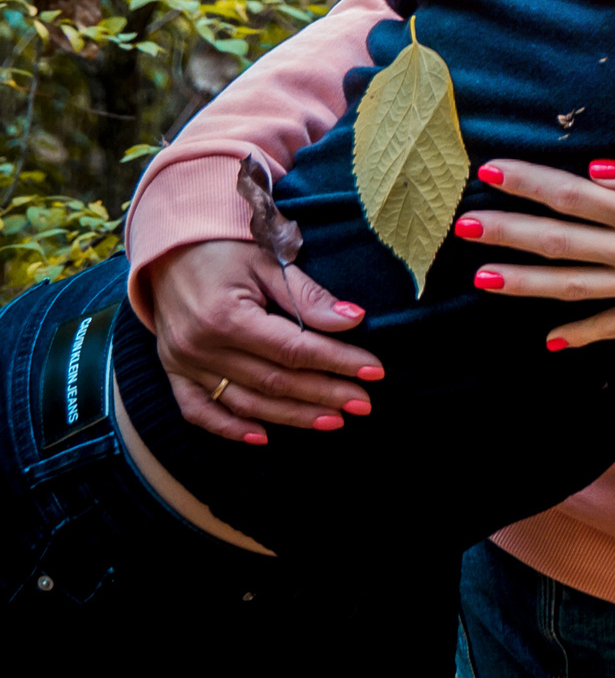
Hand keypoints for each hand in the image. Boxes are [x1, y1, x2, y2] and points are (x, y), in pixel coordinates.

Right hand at [142, 239, 382, 445]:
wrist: (167, 249)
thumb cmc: (224, 249)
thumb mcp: (269, 262)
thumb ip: (308, 296)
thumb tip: (353, 320)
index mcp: (226, 316)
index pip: (294, 349)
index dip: (337, 362)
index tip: (374, 371)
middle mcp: (201, 347)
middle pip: (274, 381)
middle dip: (324, 394)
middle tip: (364, 403)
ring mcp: (183, 364)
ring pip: (244, 402)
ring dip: (291, 416)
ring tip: (333, 421)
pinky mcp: (173, 372)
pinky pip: (199, 411)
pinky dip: (230, 428)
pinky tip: (264, 437)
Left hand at [462, 159, 614, 349]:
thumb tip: (596, 174)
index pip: (572, 195)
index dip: (529, 183)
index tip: (490, 172)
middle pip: (560, 241)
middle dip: (508, 232)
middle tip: (463, 227)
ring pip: (573, 287)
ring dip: (526, 283)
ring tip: (484, 279)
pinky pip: (614, 327)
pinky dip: (582, 335)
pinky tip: (551, 340)